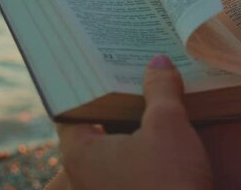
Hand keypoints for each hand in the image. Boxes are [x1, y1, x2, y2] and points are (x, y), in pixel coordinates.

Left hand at [45, 55, 210, 189]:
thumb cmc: (170, 181)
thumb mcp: (169, 125)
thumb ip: (161, 90)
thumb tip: (158, 63)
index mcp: (80, 154)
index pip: (70, 110)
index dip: (86, 85)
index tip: (101, 64)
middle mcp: (83, 177)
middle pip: (92, 128)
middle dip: (114, 102)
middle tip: (133, 73)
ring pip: (111, 150)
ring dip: (130, 126)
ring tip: (153, 98)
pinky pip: (127, 167)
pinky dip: (140, 149)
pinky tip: (164, 135)